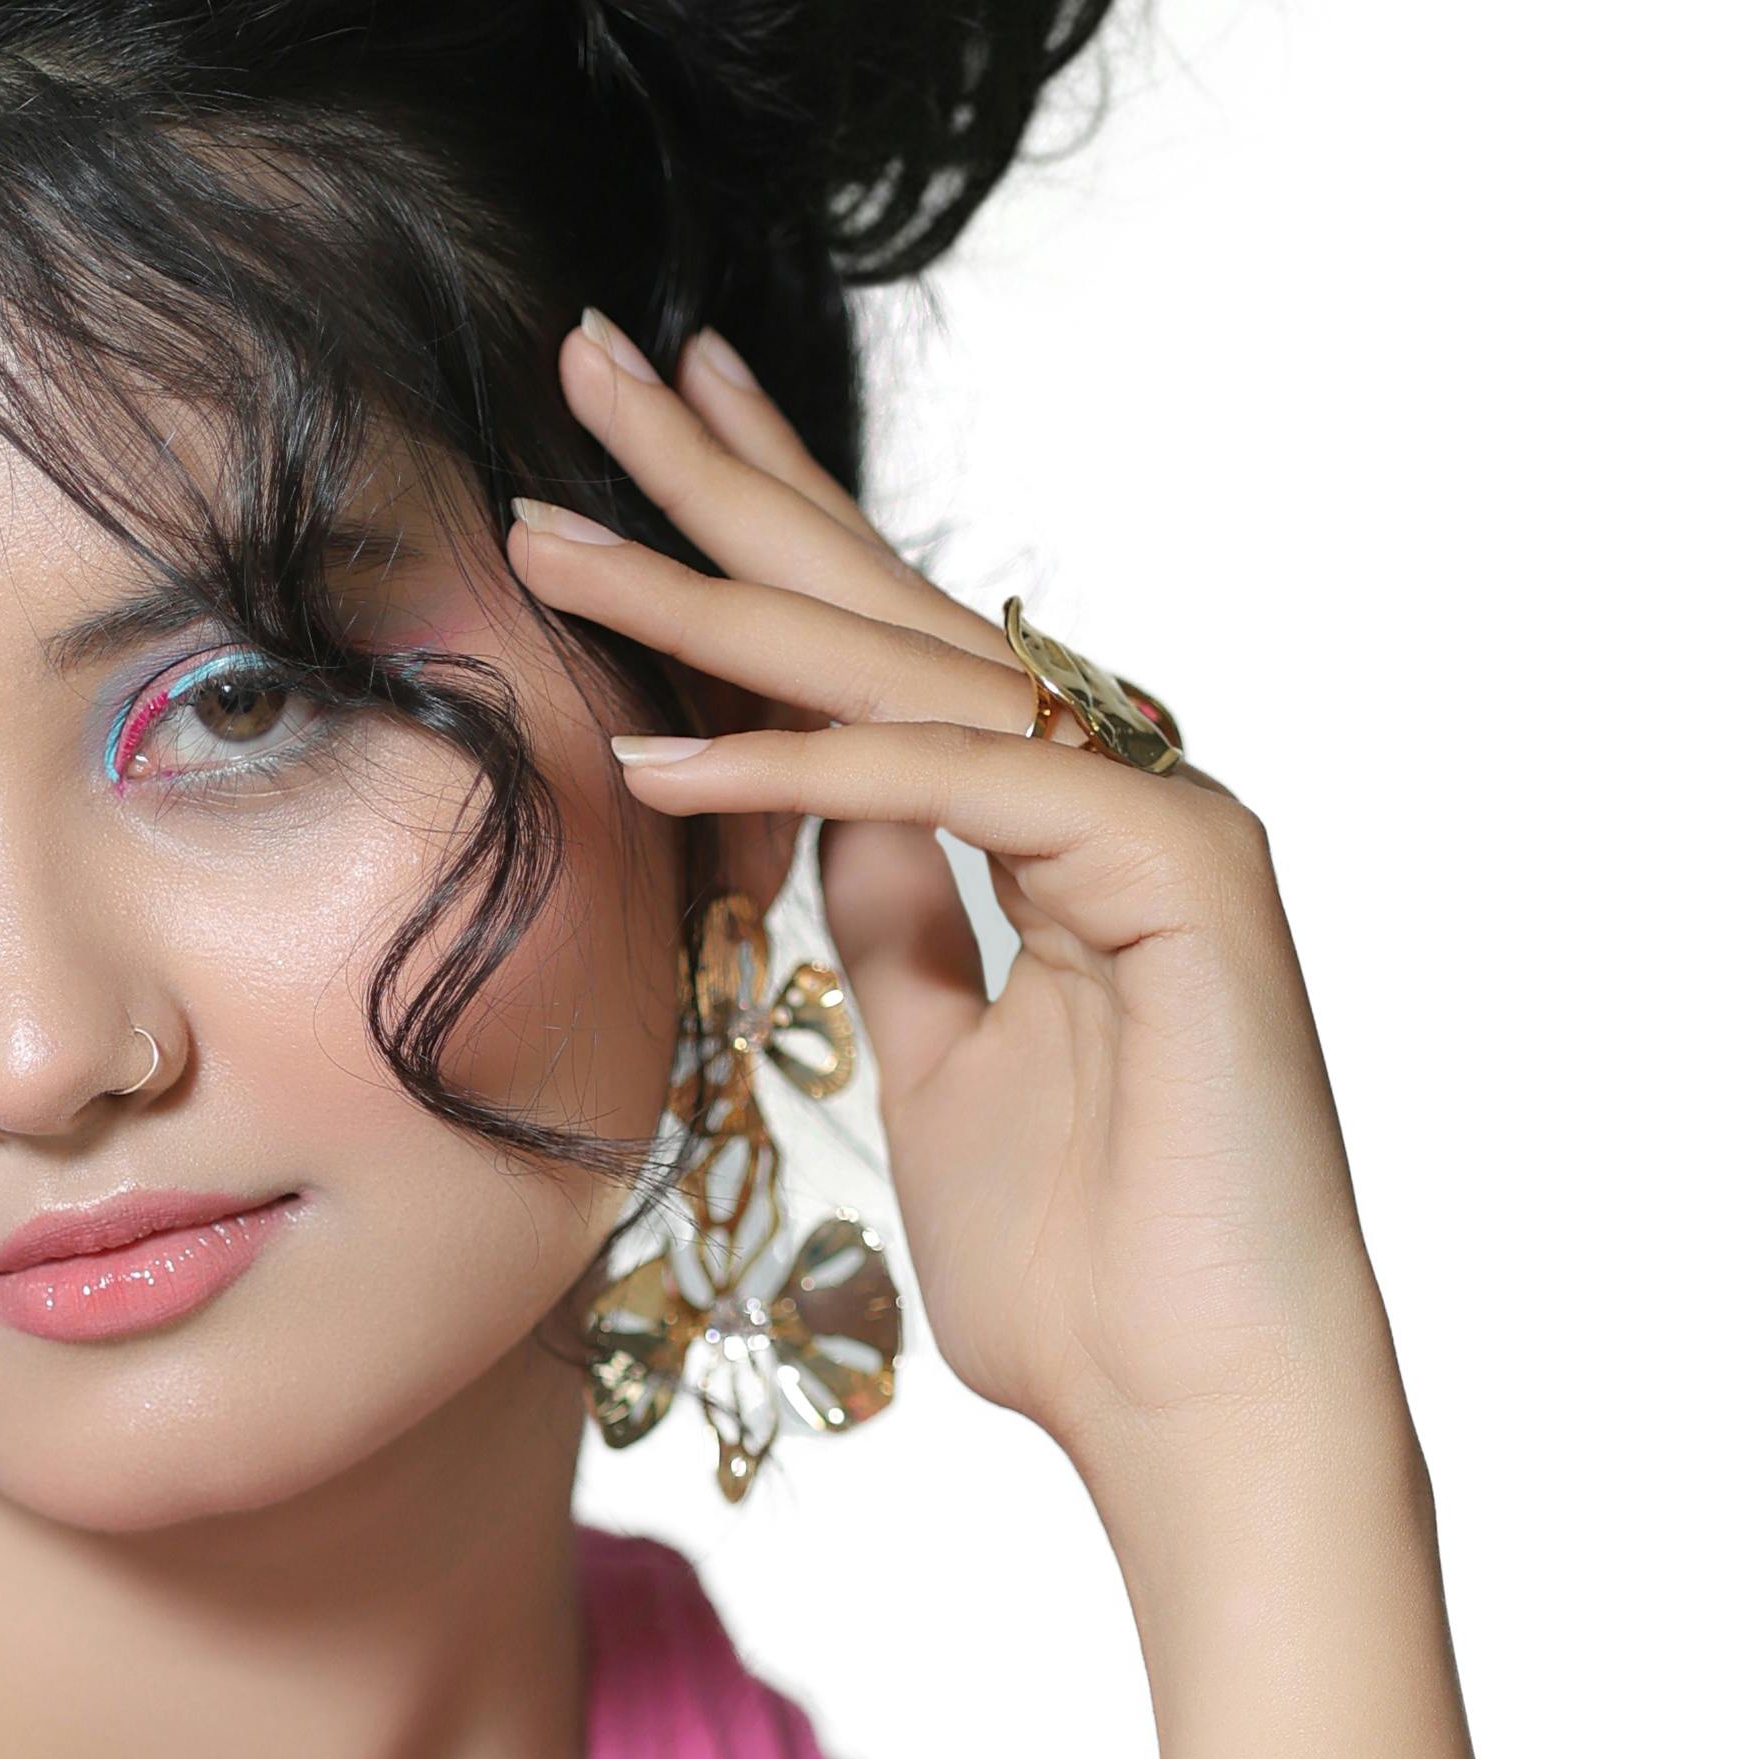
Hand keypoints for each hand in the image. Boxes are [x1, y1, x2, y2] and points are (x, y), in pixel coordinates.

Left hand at [510, 316, 1408, 1536]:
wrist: (1204, 1410)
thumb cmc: (1086, 1280)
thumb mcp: (942, 1067)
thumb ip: (898, 928)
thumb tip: (821, 814)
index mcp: (1065, 820)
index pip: (888, 643)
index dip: (762, 532)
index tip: (644, 432)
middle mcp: (1119, 784)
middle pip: (889, 602)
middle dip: (728, 481)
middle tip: (590, 348)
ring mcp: (1161, 812)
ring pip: (903, 671)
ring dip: (711, 601)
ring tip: (553, 533)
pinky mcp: (1179, 869)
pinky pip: (951, 786)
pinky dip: (801, 762)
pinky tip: (657, 741)